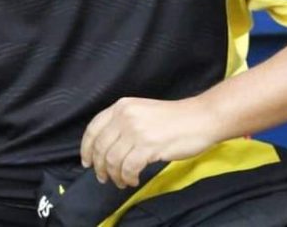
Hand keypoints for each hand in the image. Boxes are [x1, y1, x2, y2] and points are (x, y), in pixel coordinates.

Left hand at [79, 97, 220, 188]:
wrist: (200, 118)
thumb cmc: (174, 118)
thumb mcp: (142, 111)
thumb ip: (123, 123)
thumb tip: (105, 148)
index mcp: (121, 106)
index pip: (93, 128)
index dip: (86, 148)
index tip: (87, 162)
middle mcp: (125, 116)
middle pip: (100, 148)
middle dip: (100, 167)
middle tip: (104, 178)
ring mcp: (136, 130)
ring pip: (113, 161)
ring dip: (115, 176)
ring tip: (122, 181)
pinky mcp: (148, 146)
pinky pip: (128, 168)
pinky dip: (128, 178)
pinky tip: (134, 180)